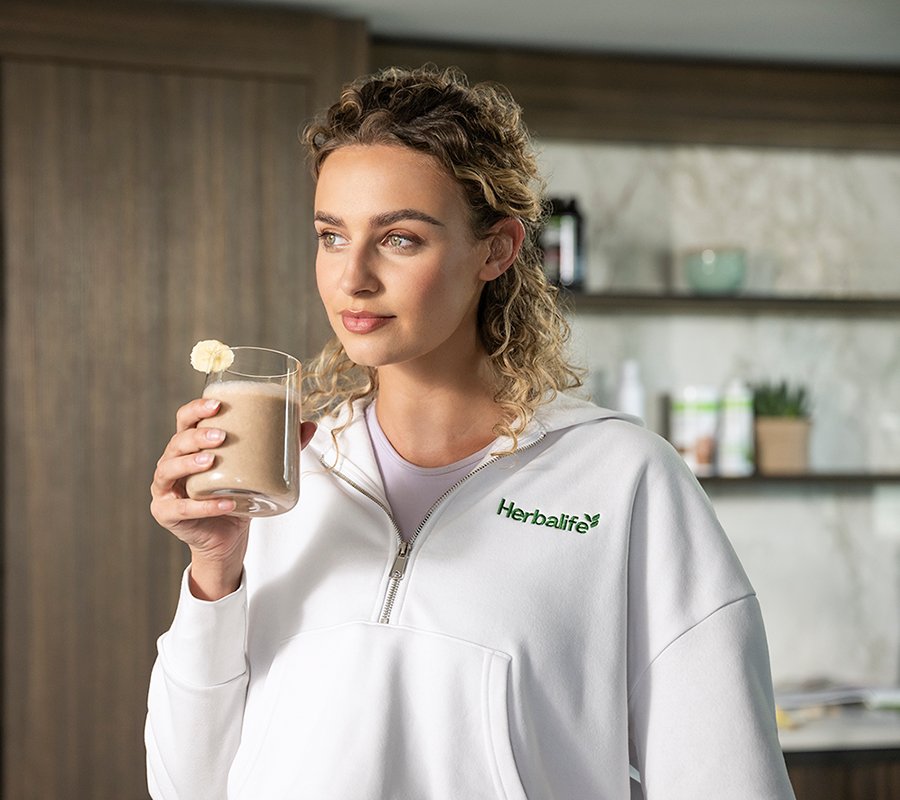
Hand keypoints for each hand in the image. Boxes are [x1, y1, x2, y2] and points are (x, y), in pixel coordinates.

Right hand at [150, 397, 316, 598]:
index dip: (196, 409)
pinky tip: (225, 503)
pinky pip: (182, 509)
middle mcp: (172, 463)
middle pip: (176, 441)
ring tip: (212, 460)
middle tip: (221, 436)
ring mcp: (165, 489)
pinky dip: (204, 506)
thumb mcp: (257, 470)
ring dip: (189, 463)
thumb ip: (281, 448)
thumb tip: (309, 426)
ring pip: (169, 470)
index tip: (217, 404)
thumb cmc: (236, 497)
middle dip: (196, 436)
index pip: (185, 419)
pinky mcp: (167, 514)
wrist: (226, 538)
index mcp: (190, 446)